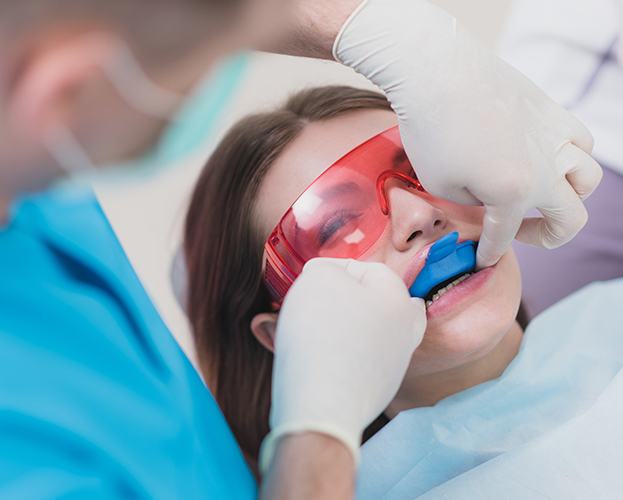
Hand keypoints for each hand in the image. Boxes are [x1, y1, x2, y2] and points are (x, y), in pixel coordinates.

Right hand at [260, 258, 425, 471]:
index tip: (306, 279)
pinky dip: (331, 356)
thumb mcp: (318, 278)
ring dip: (330, 329)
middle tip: (309, 305)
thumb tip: (326, 277)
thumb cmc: (322, 334)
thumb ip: (326, 269)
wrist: (322, 406)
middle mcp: (404, 332)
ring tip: (298, 332)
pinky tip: (306, 359)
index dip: (332, 269)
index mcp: (399, 299)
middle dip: (338, 301)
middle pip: (371, 304)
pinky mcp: (375, 393)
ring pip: (360, 335)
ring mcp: (392, 366)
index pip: (367, 269)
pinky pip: (351, 363)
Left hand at [334, 0, 601, 267]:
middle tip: (521, 234)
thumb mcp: (440, 185)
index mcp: (514, 193)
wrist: (436, 71)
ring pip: (588, 178)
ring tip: (541, 195)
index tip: (480, 260)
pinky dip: (571, 156)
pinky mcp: (551, 110)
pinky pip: (579, 140)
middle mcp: (546, 168)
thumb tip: (488, 200)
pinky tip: (546, 156)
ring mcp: (554, 136)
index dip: (489, 253)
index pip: (505, 236)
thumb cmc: (430, 131)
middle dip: (547, 237)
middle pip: (571, 218)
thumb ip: (473, 204)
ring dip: (569, 196)